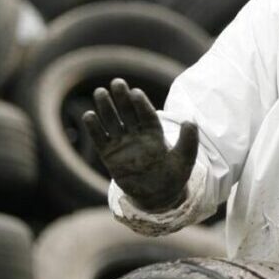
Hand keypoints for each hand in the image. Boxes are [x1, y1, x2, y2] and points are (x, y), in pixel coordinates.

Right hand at [82, 78, 197, 211]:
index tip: (136, 92)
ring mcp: (122, 143)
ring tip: (100, 92)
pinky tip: (89, 115)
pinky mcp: (109, 155)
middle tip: (117, 82)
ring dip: (106, 108)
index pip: (147, 115)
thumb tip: (190, 121)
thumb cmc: (173, 176)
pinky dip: (94, 129)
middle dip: (122, 98)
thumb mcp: (184, 160)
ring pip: (113, 122)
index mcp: (155, 133)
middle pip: (128, 113)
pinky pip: (100, 139)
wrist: (157, 196)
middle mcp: (137, 134)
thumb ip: (188, 141)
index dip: (142, 104)